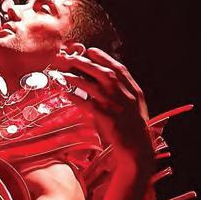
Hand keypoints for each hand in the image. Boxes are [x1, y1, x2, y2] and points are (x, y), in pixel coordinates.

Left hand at [55, 45, 154, 174]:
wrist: (136, 148)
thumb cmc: (133, 129)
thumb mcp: (134, 107)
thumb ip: (123, 93)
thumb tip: (108, 83)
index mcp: (133, 90)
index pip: (118, 68)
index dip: (104, 58)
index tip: (90, 51)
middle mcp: (124, 94)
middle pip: (103, 72)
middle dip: (86, 63)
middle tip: (71, 58)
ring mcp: (115, 105)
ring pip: (93, 86)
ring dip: (77, 78)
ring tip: (63, 73)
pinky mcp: (105, 117)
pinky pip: (87, 104)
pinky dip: (76, 97)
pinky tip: (67, 93)